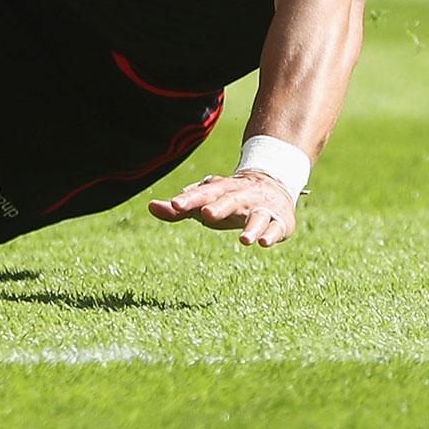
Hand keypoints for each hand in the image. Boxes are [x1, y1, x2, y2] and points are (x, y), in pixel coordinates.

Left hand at [148, 169, 298, 246]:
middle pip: (229, 200)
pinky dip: (271, 234)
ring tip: (243, 241)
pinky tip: (264, 243)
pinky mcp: (279, 221)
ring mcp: (261, 208)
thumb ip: (179, 209)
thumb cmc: (228, 199)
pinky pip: (276, 227)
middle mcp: (241, 196)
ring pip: (256, 216)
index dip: (189, 199)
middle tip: (205, 214)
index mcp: (220, 189)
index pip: (203, 193)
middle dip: (218, 207)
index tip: (175, 205)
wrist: (271, 184)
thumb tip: (150, 207)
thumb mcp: (204, 202)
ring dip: (251, 227)